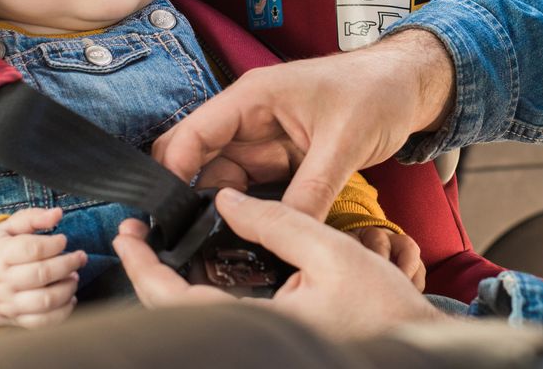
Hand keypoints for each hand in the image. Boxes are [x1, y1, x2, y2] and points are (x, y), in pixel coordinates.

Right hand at [0, 207, 87, 328]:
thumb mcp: (6, 229)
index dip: (54, 244)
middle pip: (42, 274)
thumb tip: (57, 214)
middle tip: (79, 257)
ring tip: (73, 277)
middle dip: (68, 264)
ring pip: (45, 301)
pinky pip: (42, 322)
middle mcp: (3, 280)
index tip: (62, 240)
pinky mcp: (15, 319)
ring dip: (67, 288)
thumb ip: (32, 218)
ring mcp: (9, 302)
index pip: (31, 249)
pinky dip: (62, 312)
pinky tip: (69, 298)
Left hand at [114, 188, 447, 339]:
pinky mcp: (269, 342)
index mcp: (260, 326)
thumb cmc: (384, 308)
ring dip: (172, 284)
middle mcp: (252, 340)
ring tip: (163, 245)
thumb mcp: (333, 251)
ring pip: (196, 317)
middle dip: (149, 273)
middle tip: (136, 236)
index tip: (127, 236)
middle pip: (176, 314)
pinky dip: (202, 293)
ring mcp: (259, 344)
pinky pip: (220, 319)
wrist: (415, 343)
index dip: (144, 268)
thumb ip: (277, 221)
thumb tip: (227, 200)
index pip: (176, 301)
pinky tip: (204, 266)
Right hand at [151, 30, 454, 219]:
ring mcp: (265, 139)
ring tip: (217, 244)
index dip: (174, 172)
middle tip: (188, 239)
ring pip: (225, 179)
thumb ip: (311, 190)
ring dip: (221, 208)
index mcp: (254, 98)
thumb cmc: (377, 91)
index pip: (194, 134)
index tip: (167, 215)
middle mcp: (251, 118)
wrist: (409, 86)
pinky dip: (249, 210)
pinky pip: (254, 188)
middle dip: (190, 196)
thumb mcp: (344, 143)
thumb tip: (284, 232)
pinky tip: (248, 234)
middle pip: (200, 159)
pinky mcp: (282, 158)